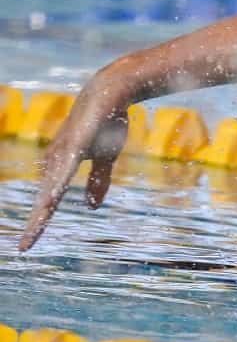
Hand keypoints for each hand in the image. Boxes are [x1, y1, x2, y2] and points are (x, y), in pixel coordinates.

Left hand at [19, 78, 128, 251]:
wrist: (109, 92)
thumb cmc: (105, 123)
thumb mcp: (104, 158)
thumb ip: (97, 181)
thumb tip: (91, 207)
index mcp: (61, 166)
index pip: (48, 201)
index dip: (39, 223)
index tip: (28, 245)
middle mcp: (56, 161)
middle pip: (44, 201)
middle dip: (35, 225)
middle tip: (23, 249)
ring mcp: (63, 153)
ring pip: (51, 190)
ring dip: (42, 214)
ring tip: (33, 233)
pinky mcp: (74, 145)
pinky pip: (64, 172)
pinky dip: (57, 189)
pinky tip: (52, 201)